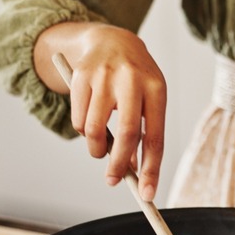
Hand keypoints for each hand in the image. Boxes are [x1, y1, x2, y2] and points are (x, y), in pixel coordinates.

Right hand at [34, 22, 165, 200]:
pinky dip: (83, 132)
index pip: (155, 137)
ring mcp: (104, 76)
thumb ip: (143, 132)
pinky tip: (90, 124)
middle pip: (127, 134)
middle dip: (118, 165)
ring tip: (100, 149)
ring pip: (95, 130)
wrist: (112, 40)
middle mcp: (131, 80)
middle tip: (113, 180)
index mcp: (156, 89)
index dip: (152, 169)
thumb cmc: (136, 80)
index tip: (148, 194)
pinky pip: (78, 120)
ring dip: (97, 149)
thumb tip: (132, 170)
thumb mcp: (148, 101)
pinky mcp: (80, 76)